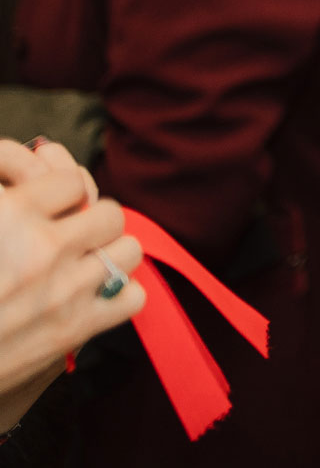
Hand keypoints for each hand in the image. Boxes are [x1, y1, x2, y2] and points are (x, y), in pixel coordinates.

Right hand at [0, 140, 146, 408]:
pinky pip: (132, 297)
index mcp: (7, 213)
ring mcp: (62, 290)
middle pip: (109, 214)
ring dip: (110, 255)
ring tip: (85, 265)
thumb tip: (44, 164)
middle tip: (71, 237)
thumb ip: (8, 190)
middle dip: (93, 223)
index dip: (62, 195)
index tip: (50, 208)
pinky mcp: (72, 331)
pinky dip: (118, 296)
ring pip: (128, 250)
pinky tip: (92, 297)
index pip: (72, 181)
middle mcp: (40, 247)